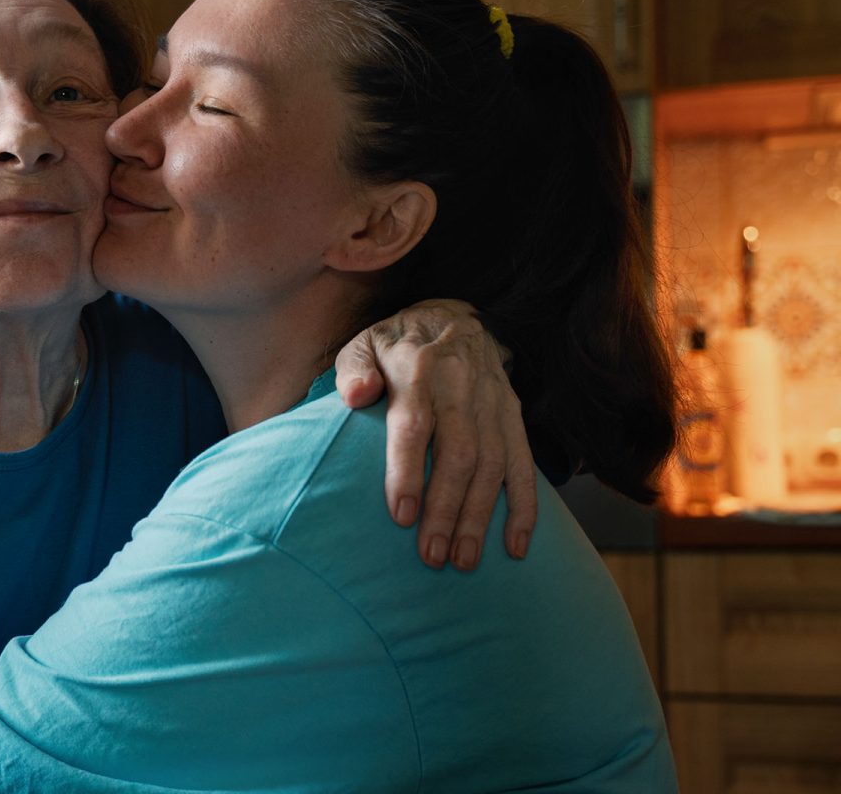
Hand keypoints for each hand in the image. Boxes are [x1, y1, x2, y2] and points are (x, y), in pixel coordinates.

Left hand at [334, 299, 535, 570]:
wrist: (454, 317)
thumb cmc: (396, 344)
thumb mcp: (364, 343)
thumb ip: (353, 369)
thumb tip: (355, 395)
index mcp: (419, 368)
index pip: (415, 423)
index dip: (408, 470)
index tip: (401, 515)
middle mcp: (461, 386)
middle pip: (459, 454)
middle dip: (446, 509)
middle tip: (431, 556)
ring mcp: (494, 403)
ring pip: (493, 466)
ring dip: (480, 517)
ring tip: (463, 561)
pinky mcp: (514, 416)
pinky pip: (524, 465)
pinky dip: (524, 507)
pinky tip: (515, 547)